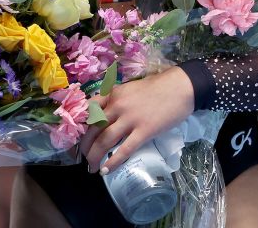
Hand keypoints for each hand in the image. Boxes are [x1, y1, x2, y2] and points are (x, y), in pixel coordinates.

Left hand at [79, 67, 193, 173]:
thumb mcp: (129, 89)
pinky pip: (124, 149)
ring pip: (105, 140)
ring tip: (92, 167)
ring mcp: (130, 119)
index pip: (89, 110)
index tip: (77, 137)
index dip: (80, 126)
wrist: (180, 88)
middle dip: (85, 145)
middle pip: (94, 128)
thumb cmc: (157, 87)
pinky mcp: (144, 131)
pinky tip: (106, 169)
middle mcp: (117, 106)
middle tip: (83, 156)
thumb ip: (116, 101)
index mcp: (112, 94)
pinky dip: (113, 161)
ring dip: (95, 156)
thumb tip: (105, 116)